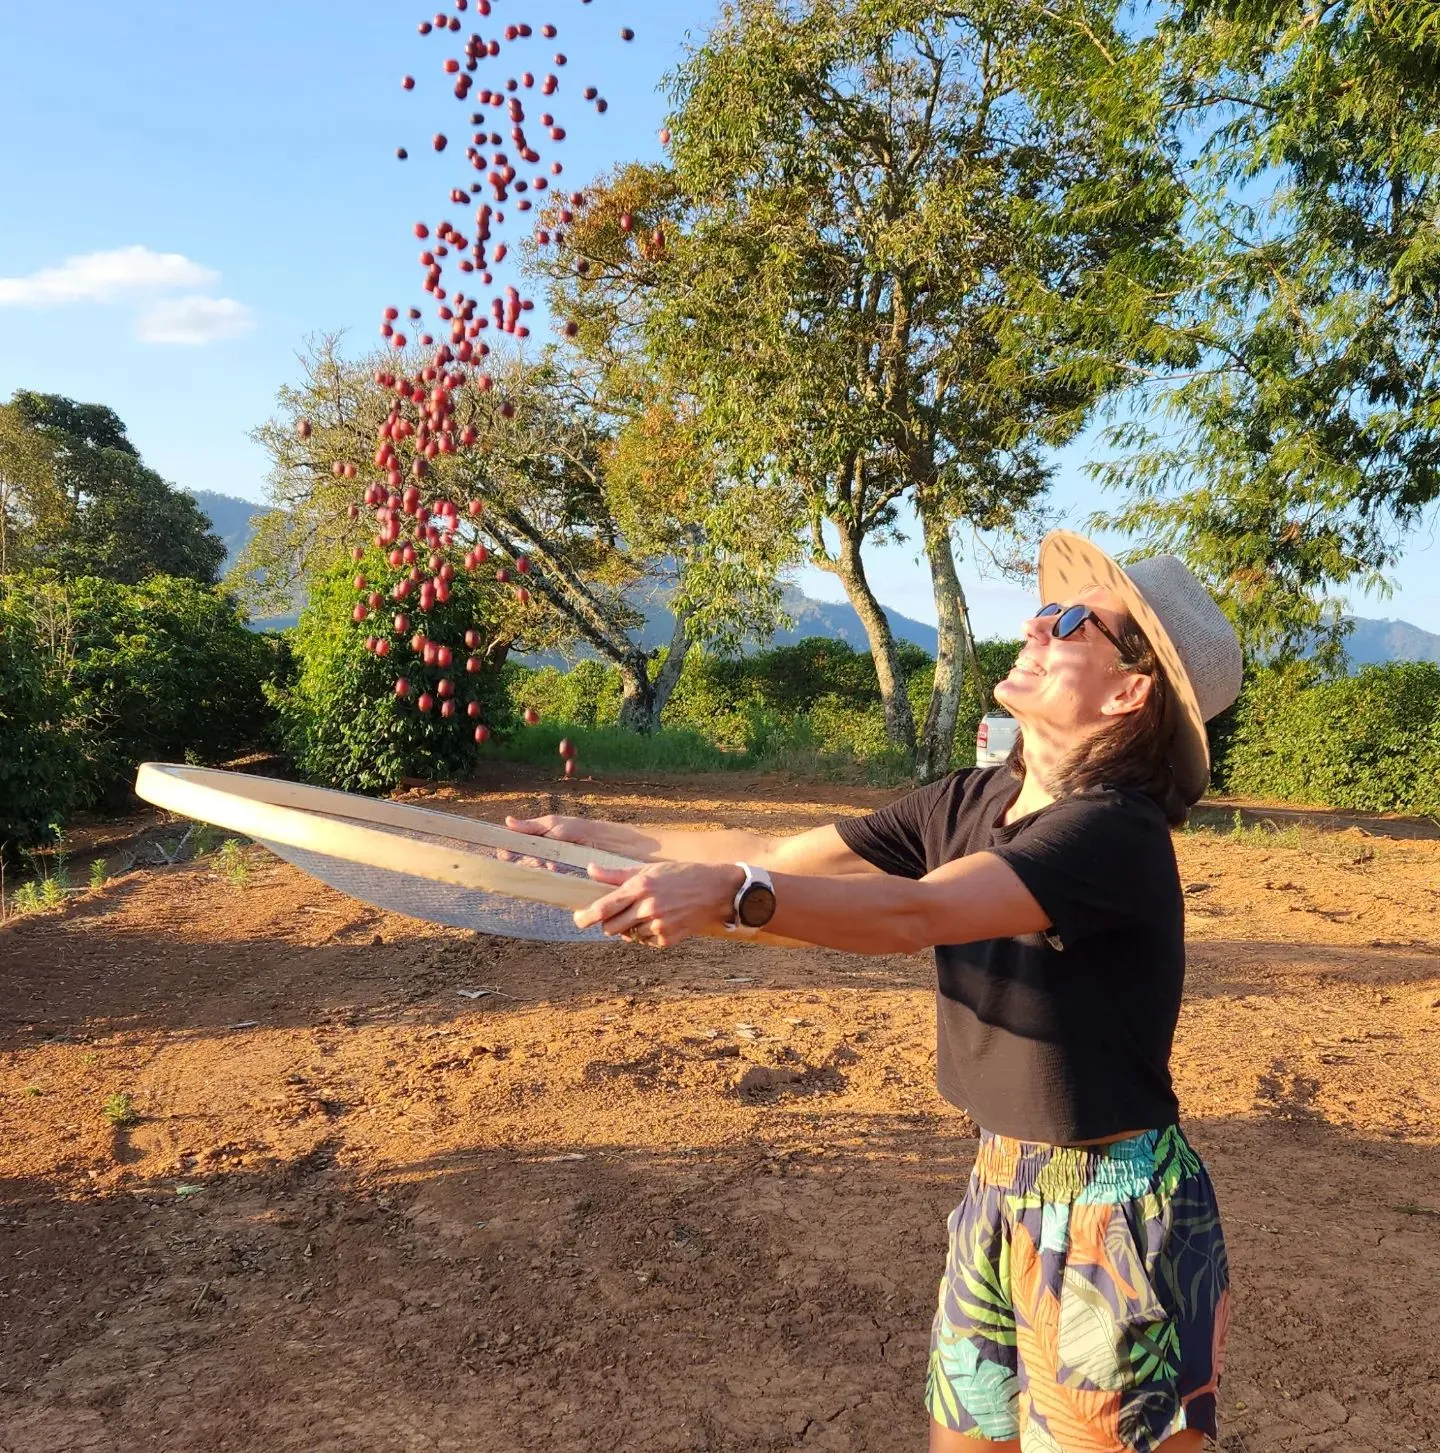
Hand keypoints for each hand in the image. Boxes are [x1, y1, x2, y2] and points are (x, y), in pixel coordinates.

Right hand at [500, 814, 602, 870]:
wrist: (598, 840)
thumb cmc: (574, 828)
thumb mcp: (551, 824)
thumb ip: (529, 826)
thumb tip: (507, 820)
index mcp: (533, 837)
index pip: (513, 846)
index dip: (507, 851)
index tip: (505, 854)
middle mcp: (538, 851)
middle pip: (520, 861)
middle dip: (525, 860)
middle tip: (536, 858)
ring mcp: (547, 863)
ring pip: (532, 870)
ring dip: (537, 867)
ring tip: (547, 863)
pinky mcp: (557, 873)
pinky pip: (546, 877)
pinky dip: (548, 874)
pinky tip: (555, 869)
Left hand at [574, 861, 743, 947]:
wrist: (716, 890)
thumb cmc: (681, 874)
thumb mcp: (648, 869)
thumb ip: (617, 874)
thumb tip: (590, 870)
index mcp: (639, 888)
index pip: (602, 908)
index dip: (585, 916)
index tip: (577, 918)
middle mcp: (647, 908)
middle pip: (610, 928)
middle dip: (607, 924)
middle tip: (614, 915)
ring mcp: (658, 926)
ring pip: (628, 936)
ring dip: (629, 929)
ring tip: (644, 913)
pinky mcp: (668, 939)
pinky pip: (645, 942)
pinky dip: (646, 935)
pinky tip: (658, 921)